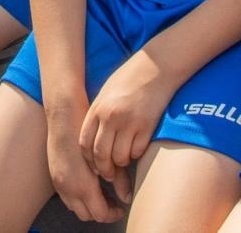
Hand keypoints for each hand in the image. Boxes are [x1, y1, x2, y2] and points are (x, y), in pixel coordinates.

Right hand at [47, 108, 125, 224]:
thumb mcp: (107, 156)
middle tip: (111, 201)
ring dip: (86, 204)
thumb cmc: (88, 133)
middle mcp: (68, 189)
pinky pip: (66, 195)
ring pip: (74, 207)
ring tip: (99, 192)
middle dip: (100, 211)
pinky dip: (76, 196)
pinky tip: (86, 181)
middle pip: (86, 215)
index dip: (113, 214)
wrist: (64, 116)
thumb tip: (127, 197)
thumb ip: (119, 178)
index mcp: (83, 186)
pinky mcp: (53, 175)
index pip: (100, 214)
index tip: (120, 207)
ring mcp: (58, 183)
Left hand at [79, 49, 173, 182]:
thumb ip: (98, 114)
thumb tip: (93, 140)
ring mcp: (129, 123)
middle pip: (101, 154)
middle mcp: (111, 117)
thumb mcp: (106, 93)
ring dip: (121, 163)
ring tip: (124, 160)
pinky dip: (135, 155)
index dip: (88, 159)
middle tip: (108, 173)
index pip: (85, 143)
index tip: (94, 165)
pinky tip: (136, 149)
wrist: (156, 67)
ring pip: (120, 157)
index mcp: (97, 108)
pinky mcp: (146, 127)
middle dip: (104, 169)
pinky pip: (137, 152)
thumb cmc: (130, 79)